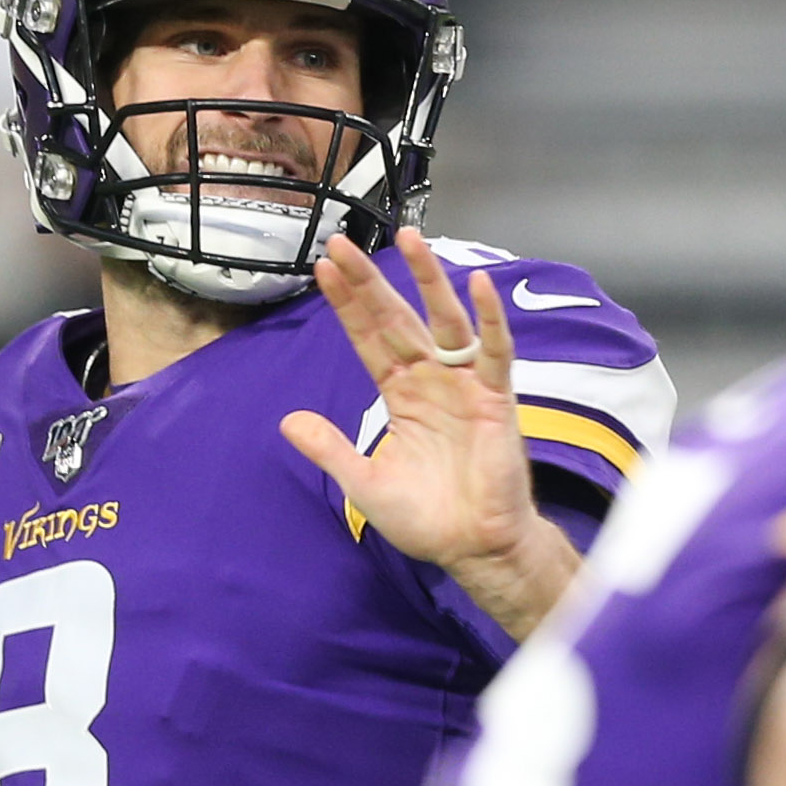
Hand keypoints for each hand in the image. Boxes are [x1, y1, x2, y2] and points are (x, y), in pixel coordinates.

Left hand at [285, 229, 576, 633]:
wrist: (473, 548)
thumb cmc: (426, 519)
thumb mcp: (364, 485)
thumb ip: (330, 449)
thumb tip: (288, 420)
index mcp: (399, 395)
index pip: (368, 338)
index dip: (347, 305)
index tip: (324, 268)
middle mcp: (430, 380)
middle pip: (396, 318)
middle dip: (371, 281)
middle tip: (343, 243)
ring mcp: (465, 385)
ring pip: (444, 320)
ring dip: (428, 279)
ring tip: (409, 237)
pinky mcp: (496, 398)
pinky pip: (496, 351)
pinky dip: (489, 318)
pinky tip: (478, 284)